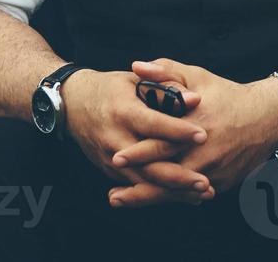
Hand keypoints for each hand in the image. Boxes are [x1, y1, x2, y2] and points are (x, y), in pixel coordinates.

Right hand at [60, 69, 213, 206]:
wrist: (72, 105)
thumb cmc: (110, 89)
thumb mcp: (135, 81)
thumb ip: (165, 88)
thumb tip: (195, 99)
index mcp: (123, 111)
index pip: (153, 124)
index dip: (178, 130)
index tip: (203, 135)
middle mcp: (115, 137)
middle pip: (149, 163)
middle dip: (178, 176)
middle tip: (205, 182)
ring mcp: (110, 157)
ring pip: (144, 181)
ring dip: (173, 191)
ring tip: (201, 194)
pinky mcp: (109, 170)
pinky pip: (136, 186)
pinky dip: (160, 193)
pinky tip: (184, 196)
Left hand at [106, 59, 277, 207]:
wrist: (268, 118)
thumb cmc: (226, 94)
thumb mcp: (197, 77)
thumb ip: (165, 73)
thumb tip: (136, 66)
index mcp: (196, 124)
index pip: (164, 143)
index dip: (139, 153)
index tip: (116, 157)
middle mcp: (205, 152)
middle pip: (167, 176)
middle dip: (138, 188)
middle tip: (112, 195)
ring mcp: (214, 171)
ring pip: (177, 191)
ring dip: (149, 198)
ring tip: (122, 200)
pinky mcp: (220, 183)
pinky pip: (191, 194)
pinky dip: (170, 197)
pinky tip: (149, 198)